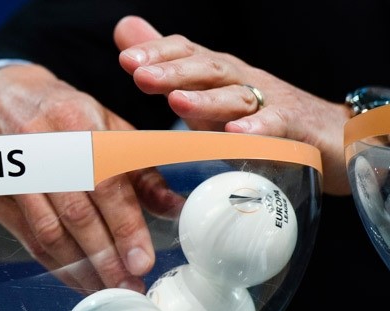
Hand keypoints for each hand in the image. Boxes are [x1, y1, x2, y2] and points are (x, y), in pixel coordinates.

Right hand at [0, 63, 183, 291]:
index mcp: (78, 123)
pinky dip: (56, 265)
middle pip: (76, 213)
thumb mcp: (107, 128)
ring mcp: (16, 174)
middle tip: (128, 286)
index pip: (106, 183)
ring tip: (107, 289)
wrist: (0, 100)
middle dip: (106, 257)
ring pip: (50, 232)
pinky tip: (79, 280)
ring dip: (81, 268)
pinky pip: (30, 240)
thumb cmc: (64, 117)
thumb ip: (141, 171)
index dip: (125, 226)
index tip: (141, 261)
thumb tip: (174, 208)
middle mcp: (43, 147)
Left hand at [114, 16, 350, 194]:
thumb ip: (167, 65)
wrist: (330, 136)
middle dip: (173, 72)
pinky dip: (257, 130)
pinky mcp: (296, 129)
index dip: (158, 55)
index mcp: (217, 76)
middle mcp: (242, 82)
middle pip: (207, 70)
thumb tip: (124, 29)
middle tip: (140, 75)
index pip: (186, 55)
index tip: (126, 60)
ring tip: (176, 102)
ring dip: (206, 100)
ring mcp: (270, 103)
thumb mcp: (207, 93)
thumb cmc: (259, 116)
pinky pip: (277, 126)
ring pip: (237, 98)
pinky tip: (236, 135)